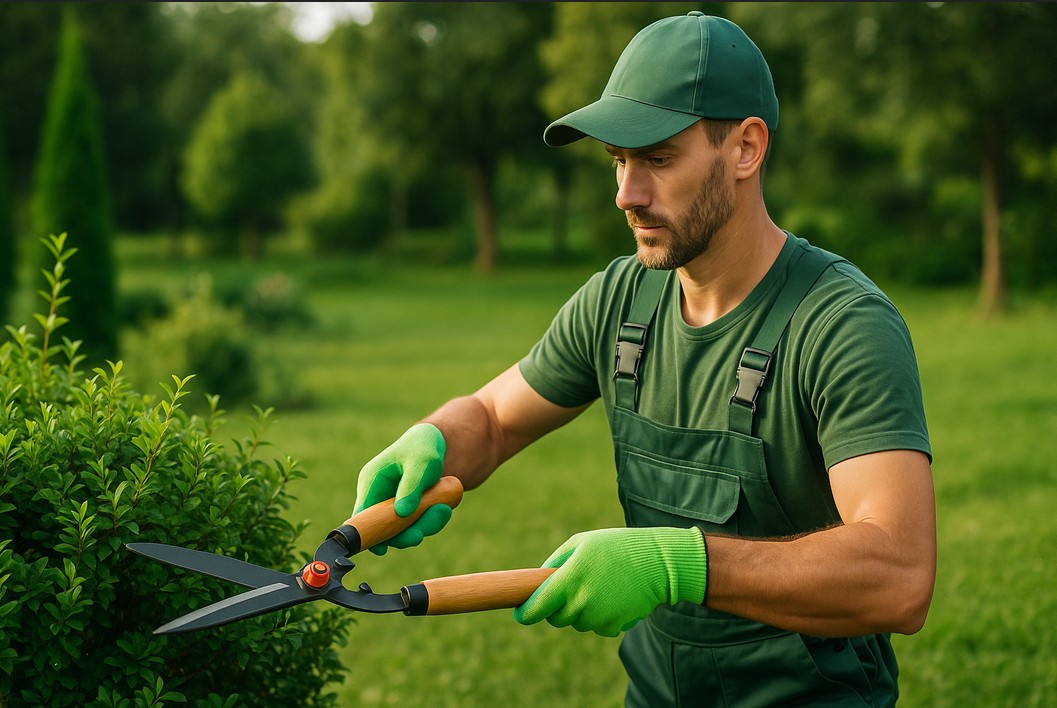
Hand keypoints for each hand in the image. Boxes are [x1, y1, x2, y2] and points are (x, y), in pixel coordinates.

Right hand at [353, 423, 450, 554]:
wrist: (437, 444)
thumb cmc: (423, 448)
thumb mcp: (420, 463)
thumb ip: (411, 487)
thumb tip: (401, 513)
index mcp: (372, 481)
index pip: (361, 514)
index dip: (367, 533)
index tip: (381, 548)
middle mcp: (379, 496)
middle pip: (383, 528)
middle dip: (404, 534)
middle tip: (420, 535)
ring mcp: (393, 505)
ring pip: (403, 529)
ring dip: (422, 525)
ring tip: (443, 509)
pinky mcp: (408, 510)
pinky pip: (417, 524)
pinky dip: (431, 520)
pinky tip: (444, 507)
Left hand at [513, 526, 706, 636]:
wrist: (659, 563)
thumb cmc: (616, 547)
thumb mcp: (581, 543)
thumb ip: (555, 562)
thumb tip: (537, 582)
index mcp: (570, 579)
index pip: (537, 607)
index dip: (525, 613)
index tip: (520, 613)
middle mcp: (581, 602)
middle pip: (555, 618)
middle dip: (557, 607)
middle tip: (570, 588)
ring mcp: (598, 617)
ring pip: (576, 623)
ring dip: (581, 610)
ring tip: (599, 586)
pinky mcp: (613, 627)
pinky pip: (596, 627)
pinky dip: (599, 616)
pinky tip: (613, 597)